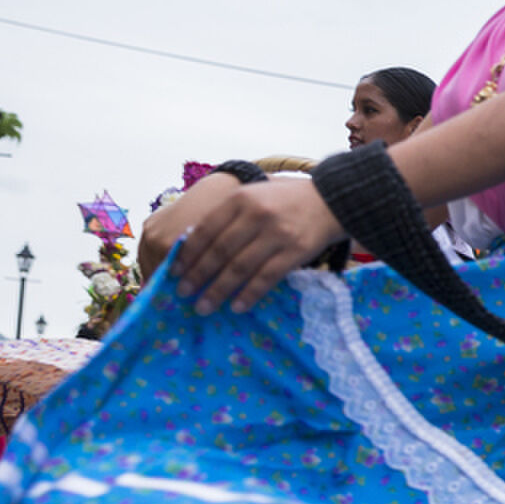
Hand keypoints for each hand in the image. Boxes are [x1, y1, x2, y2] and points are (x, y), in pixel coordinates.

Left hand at [173, 178, 345, 313]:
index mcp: (240, 199)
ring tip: (203, 306)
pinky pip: (267, 277)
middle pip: (219, 251)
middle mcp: (256, 215)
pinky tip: (237, 306)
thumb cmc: (284, 201)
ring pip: (240, 267)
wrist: (330, 200)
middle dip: (198, 275)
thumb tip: (191, 245)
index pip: (205, 230)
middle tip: (182, 293)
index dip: (188, 253)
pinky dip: (250, 294)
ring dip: (219, 290)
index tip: (174, 272)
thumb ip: (226, 216)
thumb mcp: (252, 196)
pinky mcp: (296, 251)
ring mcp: (277, 234)